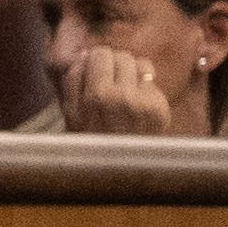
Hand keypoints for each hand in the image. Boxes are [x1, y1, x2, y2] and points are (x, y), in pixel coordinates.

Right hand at [48, 39, 175, 136]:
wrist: (124, 171)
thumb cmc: (96, 142)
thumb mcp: (71, 118)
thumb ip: (72, 84)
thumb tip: (84, 55)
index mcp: (84, 101)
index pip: (89, 59)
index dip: (92, 63)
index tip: (94, 73)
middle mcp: (108, 98)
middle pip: (110, 55)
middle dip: (110, 64)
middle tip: (112, 81)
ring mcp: (135, 101)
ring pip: (132, 60)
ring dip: (129, 70)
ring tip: (126, 88)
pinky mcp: (156, 105)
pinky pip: (149, 73)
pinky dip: (144, 82)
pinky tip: (139, 99)